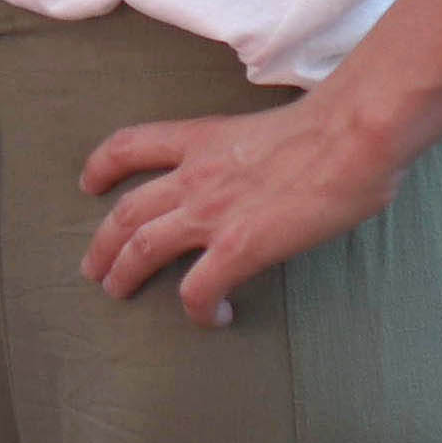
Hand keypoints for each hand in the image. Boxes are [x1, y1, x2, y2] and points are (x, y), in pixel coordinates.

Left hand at [78, 88, 414, 326]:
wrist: (352, 135)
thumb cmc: (332, 125)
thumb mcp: (268, 127)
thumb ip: (250, 152)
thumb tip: (268, 173)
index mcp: (201, 139)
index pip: (130, 146)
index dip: (101, 166)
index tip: (89, 184)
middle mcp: (194, 175)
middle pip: (126, 211)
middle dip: (102, 243)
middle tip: (93, 268)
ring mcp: (211, 212)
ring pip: (142, 249)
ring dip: (123, 275)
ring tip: (117, 293)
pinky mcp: (238, 247)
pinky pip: (198, 290)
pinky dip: (198, 310)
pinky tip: (214, 317)